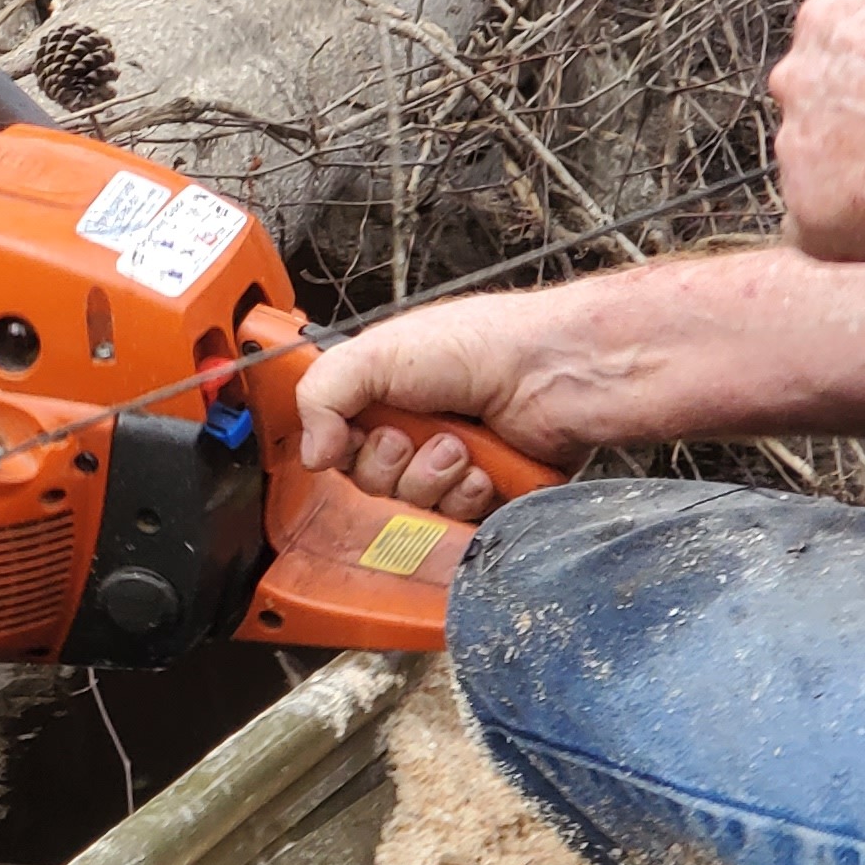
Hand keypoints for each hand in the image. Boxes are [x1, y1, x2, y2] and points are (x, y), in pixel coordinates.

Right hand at [293, 291, 586, 515]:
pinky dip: (469, 495)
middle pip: (370, 480)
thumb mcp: (377, 353)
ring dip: (433, 478)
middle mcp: (416, 427)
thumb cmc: (481, 344)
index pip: (337, 442)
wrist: (554, 373)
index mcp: (385, 392)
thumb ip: (320, 393)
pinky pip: (457, 519)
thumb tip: (310, 452)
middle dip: (391, 463)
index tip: (356, 432)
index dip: (342, 446)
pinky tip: (484, 469)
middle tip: (415, 435)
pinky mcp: (487, 490)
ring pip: (413, 504)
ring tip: (460, 446)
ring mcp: (452, 461)